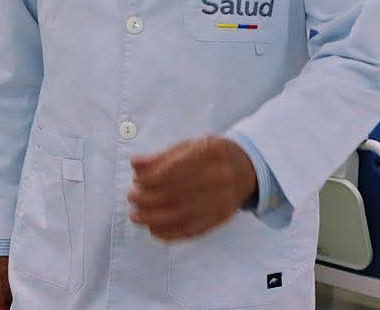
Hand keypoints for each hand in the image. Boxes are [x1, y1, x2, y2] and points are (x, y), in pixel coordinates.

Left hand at [128, 136, 257, 240]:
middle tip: (132, 199)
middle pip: (175, 193)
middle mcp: (218, 176)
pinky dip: (169, 233)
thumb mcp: (190, 146)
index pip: (174, 170)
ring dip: (153, 218)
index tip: (136, 182)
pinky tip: (153, 230)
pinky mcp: (220, 217)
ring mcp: (221, 199)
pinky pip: (191, 230)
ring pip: (181, 214)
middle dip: (147, 199)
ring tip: (136, 216)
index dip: (150, 179)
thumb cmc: (212, 155)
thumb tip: (134, 164)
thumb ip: (161, 157)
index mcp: (209, 152)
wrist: (247, 168)